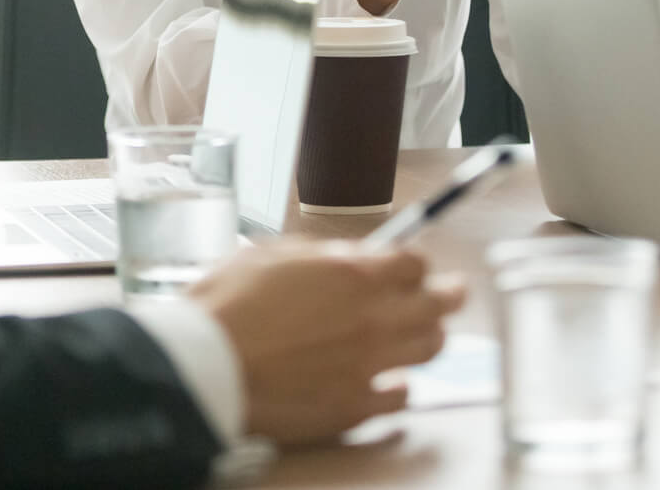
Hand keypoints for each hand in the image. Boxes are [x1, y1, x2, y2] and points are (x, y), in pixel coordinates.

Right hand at [187, 240, 465, 445]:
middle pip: (440, 303)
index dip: (414, 262)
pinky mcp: (357, 405)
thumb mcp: (270, 254)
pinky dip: (400, 385)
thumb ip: (319, 254)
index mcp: (353, 274)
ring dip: (429, 336)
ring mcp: (370, 364)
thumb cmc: (228, 306)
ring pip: (430, 348)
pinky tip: (390, 380)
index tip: (411, 267)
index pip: (415, 262)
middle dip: (448, 294)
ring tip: (423, 333)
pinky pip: (402, 396)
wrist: (209, 365)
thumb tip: (344, 257)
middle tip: (451, 294)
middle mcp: (373, 317)